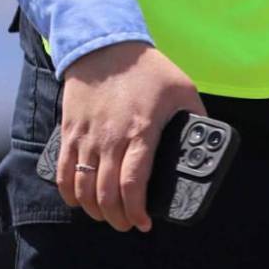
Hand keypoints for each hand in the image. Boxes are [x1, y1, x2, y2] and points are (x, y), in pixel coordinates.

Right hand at [56, 39, 207, 232]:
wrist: (106, 45)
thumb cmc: (146, 69)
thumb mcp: (182, 89)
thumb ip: (195, 117)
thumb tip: (206, 142)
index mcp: (141, 130)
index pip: (134, 184)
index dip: (137, 211)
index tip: (144, 223)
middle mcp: (111, 138)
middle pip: (107, 194)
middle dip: (117, 218)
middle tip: (127, 223)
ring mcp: (87, 137)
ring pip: (83, 189)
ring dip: (94, 210)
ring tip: (107, 214)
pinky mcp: (70, 133)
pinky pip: (63, 173)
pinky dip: (69, 194)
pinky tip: (79, 200)